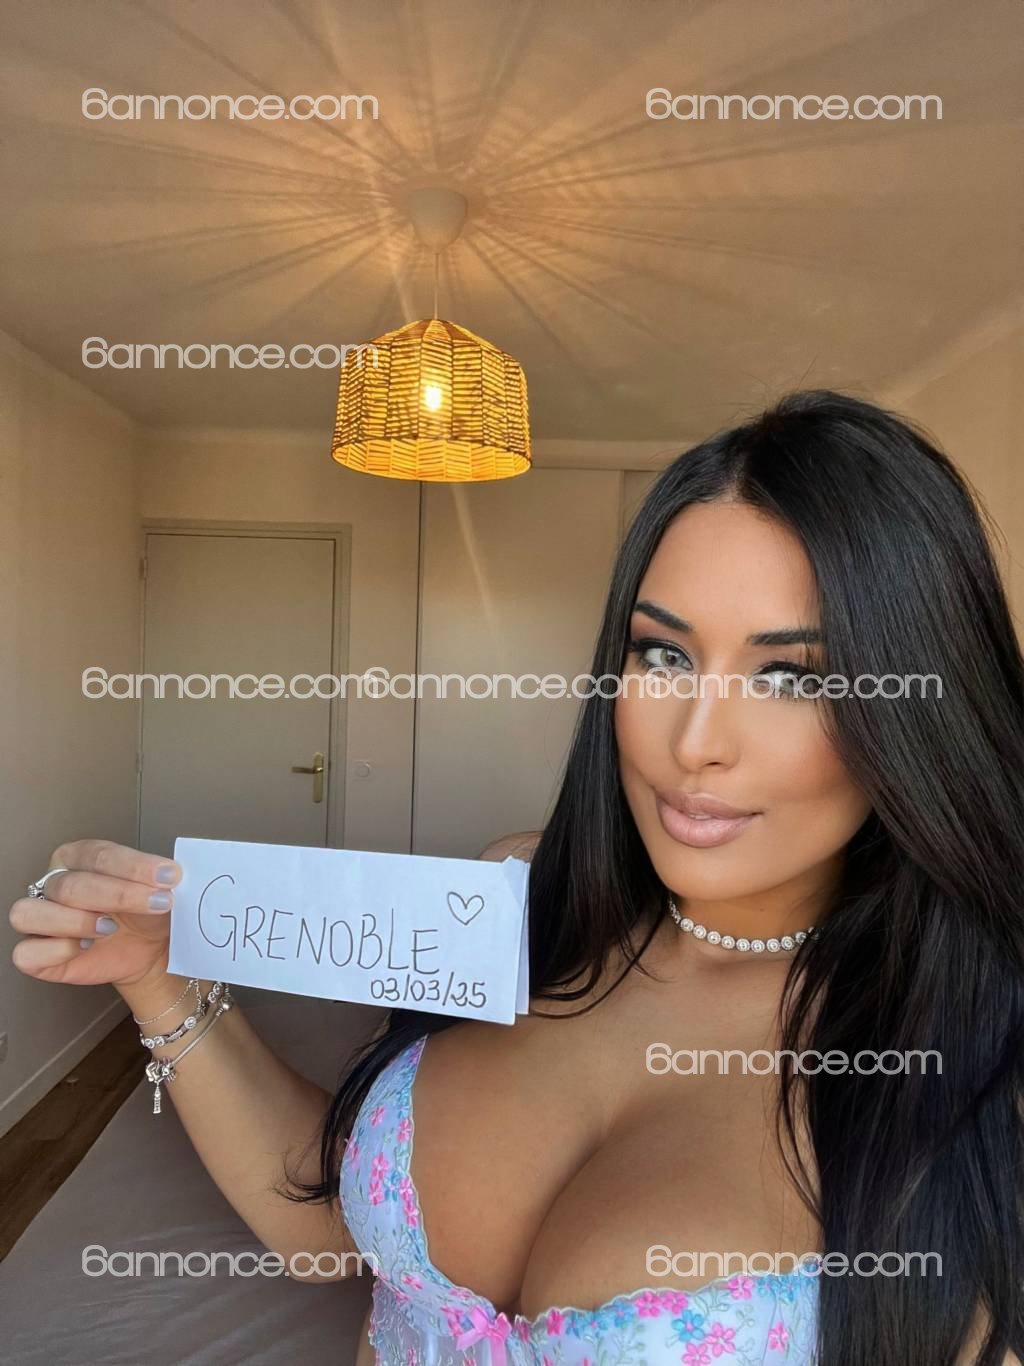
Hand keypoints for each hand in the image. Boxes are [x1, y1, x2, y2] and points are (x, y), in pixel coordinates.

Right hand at [9, 839, 181, 988]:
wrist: (153, 950)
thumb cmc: (149, 912)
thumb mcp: (160, 888)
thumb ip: (160, 875)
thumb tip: (173, 871)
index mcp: (79, 857)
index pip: (98, 854)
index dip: (134, 866)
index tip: (170, 876)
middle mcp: (54, 883)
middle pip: (71, 885)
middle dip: (119, 895)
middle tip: (158, 903)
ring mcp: (41, 919)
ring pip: (29, 913)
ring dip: (75, 921)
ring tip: (110, 927)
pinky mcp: (38, 954)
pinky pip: (25, 952)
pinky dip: (56, 950)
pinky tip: (86, 947)